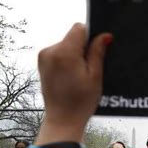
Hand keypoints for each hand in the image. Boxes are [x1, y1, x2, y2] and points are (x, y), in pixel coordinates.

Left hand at [21, 24, 110, 147]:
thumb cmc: (81, 101)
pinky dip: (68, 59)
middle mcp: (50, 51)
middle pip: (72, 37)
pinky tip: (72, 76)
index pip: (80, 29)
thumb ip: (98, 52)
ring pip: (66, 44)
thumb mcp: (95, 76)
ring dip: (75, 54)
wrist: (63, 119)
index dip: (91, 37)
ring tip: (80, 75)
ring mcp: (44, 57)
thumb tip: (105, 35)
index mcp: (65, 52)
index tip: (97, 52)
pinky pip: (59, 53)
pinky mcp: (42, 63)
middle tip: (90, 69)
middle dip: (83, 48)